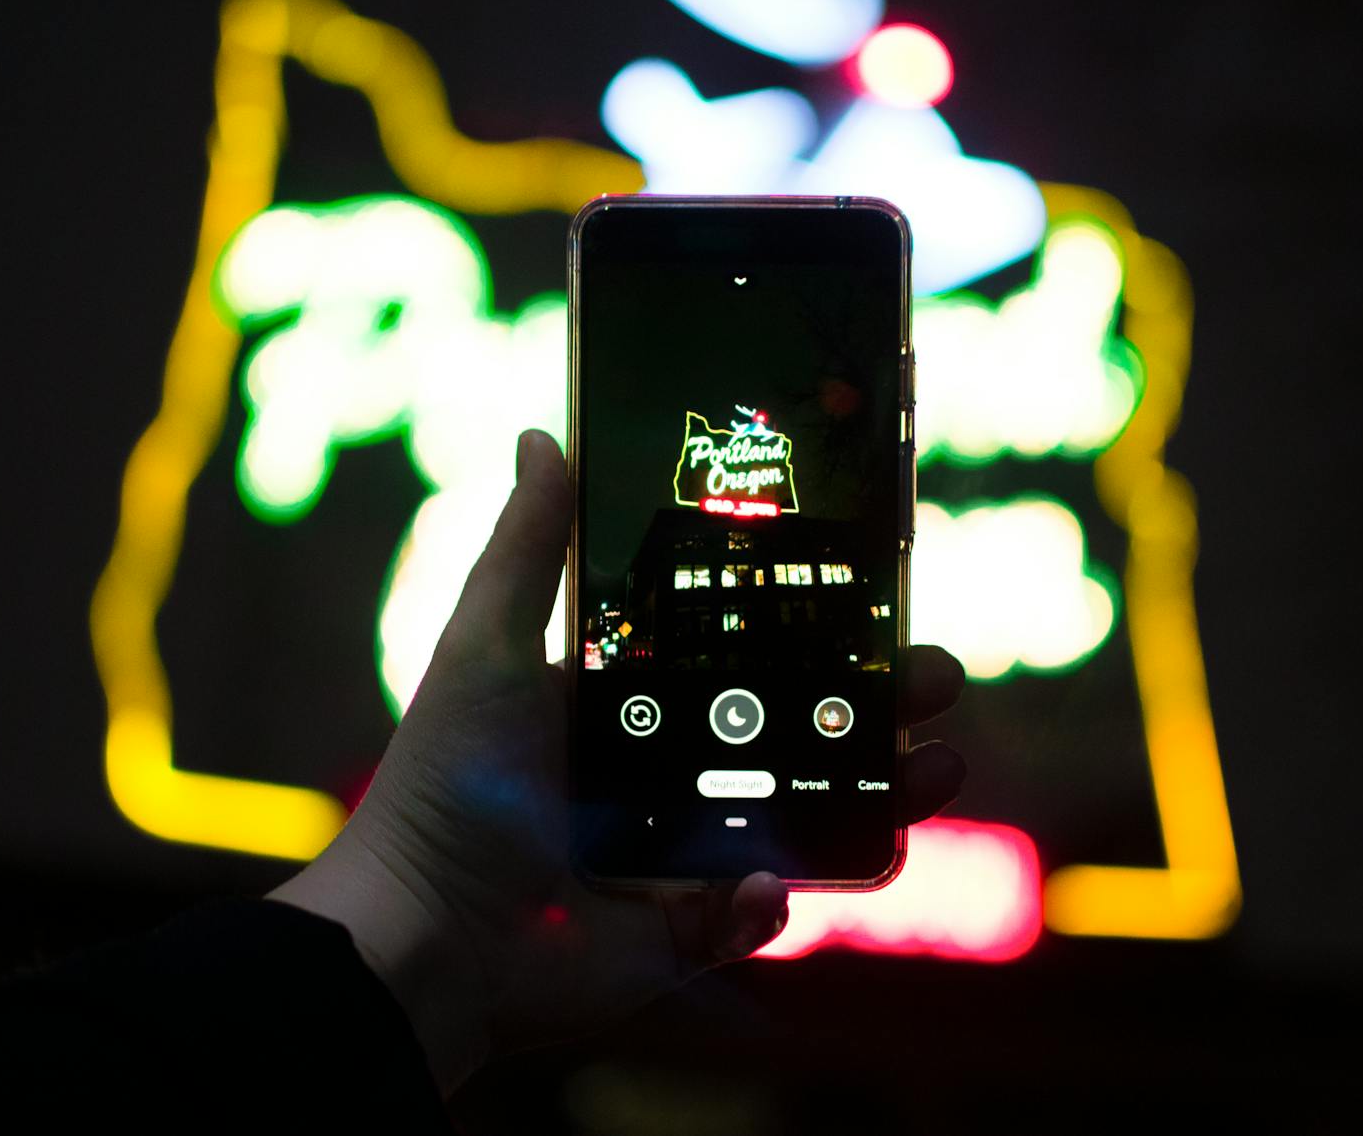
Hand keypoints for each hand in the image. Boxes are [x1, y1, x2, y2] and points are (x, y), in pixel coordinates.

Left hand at [271, 429, 965, 1091]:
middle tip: (937, 678)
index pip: (745, 653)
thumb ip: (526, 546)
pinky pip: (754, 912)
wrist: (422, 928)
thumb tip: (541, 434)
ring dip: (880, 797)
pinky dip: (769, 901)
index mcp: (633, 701)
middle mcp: (670, 769)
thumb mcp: (487, 644)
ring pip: (806, 818)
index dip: (814, 630)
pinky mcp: (686, 929)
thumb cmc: (447, 780)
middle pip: (796, 730)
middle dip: (875, 707)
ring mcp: (686, 850)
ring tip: (940, 766)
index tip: (877, 595)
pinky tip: (768, 883)